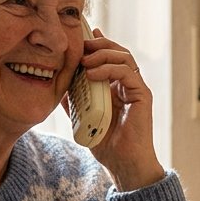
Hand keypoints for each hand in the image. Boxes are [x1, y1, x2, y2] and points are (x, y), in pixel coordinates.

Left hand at [63, 26, 164, 189]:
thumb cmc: (106, 144)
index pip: (108, 57)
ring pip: (124, 57)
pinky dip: (109, 69)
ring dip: (102, 54)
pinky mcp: (143, 95)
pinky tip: (92, 74)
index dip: (95, 44)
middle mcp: (128, 84)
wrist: (123, 164)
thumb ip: (73, 100)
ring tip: (83, 60)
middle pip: (117, 52)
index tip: (80, 37)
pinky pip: (128, 73)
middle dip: (98, 44)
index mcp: (115, 87)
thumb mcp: (81, 118)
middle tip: (80, 44)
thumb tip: (57, 85)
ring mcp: (136, 89)